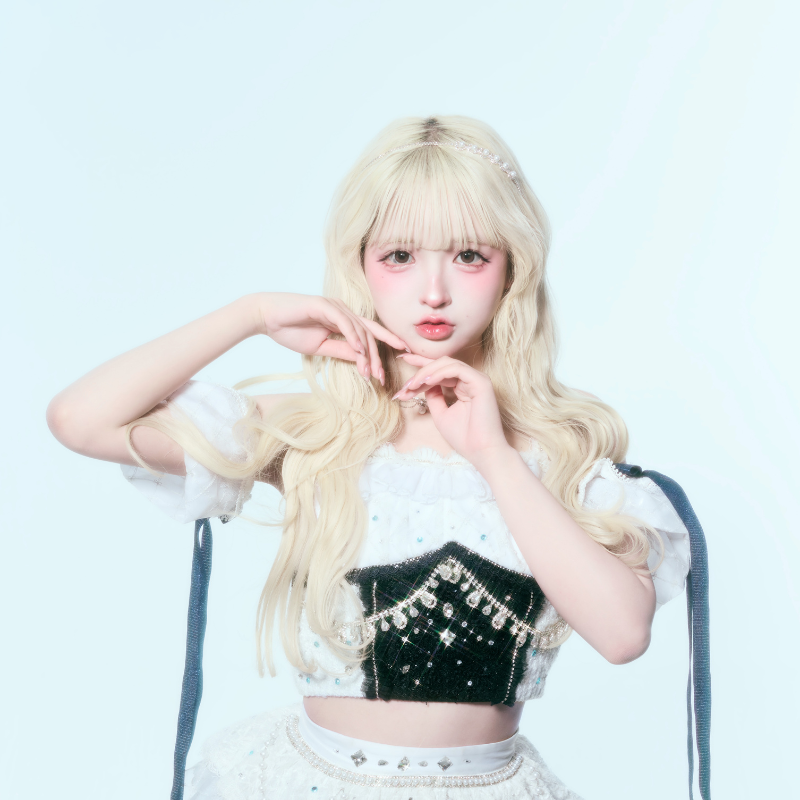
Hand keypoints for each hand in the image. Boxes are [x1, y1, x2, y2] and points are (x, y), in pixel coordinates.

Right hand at [255, 293, 408, 384]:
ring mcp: (334, 306)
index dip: (385, 345)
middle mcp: (342, 311)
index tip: (393, 364)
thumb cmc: (291, 330)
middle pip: (368, 333)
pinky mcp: (324, 305)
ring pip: (359, 330)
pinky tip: (359, 351)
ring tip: (369, 372)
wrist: (266, 318)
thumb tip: (363, 360)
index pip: (369, 332)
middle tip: (381, 378)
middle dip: (377, 357)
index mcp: (343, 320)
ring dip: (366, 353)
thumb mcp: (321, 347)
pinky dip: (354, 336)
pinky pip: (344, 322)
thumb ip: (342, 350)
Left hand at [393, 354, 512, 465]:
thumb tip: (422, 383)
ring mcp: (477, 379)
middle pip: (441, 364)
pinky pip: (456, 369)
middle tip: (404, 385)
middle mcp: (470, 380)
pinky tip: (426, 381)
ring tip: (412, 385)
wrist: (481, 452)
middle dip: (419, 371)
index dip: (420, 364)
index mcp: (463, 386)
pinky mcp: (481, 382)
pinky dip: (438, 373)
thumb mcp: (441, 414)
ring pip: (447, 363)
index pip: (440, 370)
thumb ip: (433, 397)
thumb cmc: (464, 437)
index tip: (402, 360)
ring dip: (426, 372)